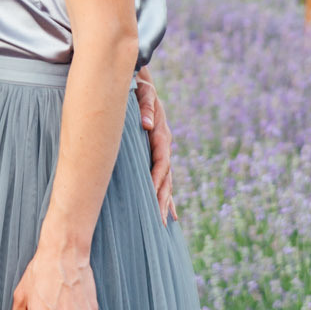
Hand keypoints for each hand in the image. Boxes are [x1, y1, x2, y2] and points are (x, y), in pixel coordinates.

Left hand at [136, 69, 175, 221]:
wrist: (144, 87)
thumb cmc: (141, 91)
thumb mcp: (144, 94)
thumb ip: (147, 107)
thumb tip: (147, 124)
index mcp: (162, 135)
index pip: (161, 162)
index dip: (157, 178)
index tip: (151, 195)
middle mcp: (165, 146)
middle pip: (166, 177)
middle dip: (163, 199)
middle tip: (159, 221)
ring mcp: (163, 152)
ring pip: (166, 181)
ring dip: (165, 201)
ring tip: (164, 222)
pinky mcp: (158, 155)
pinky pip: (163, 179)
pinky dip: (166, 195)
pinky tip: (169, 213)